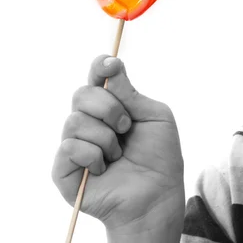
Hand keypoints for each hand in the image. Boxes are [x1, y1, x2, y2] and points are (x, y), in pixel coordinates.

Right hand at [52, 55, 184, 234]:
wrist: (158, 194)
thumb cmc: (160, 156)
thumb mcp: (155, 117)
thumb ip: (131, 93)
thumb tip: (111, 66)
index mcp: (112, 105)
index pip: (97, 77)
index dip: (100, 66)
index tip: (112, 65)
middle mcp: (90, 121)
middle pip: (81, 94)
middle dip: (108, 107)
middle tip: (126, 127)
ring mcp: (75, 144)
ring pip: (75, 121)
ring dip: (105, 137)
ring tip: (118, 153)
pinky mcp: (64, 169)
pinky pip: (69, 147)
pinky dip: (94, 155)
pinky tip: (104, 167)